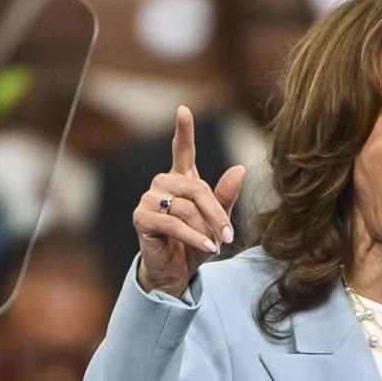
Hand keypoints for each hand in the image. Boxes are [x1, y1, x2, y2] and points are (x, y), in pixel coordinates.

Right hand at [132, 106, 245, 296]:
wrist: (177, 270)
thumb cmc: (196, 242)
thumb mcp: (217, 220)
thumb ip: (226, 196)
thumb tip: (240, 169)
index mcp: (182, 179)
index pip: (181, 150)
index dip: (183, 130)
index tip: (183, 110)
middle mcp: (162, 184)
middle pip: (196, 188)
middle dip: (216, 213)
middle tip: (230, 235)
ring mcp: (149, 200)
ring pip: (185, 207)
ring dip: (205, 229)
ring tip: (215, 244)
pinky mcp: (141, 218)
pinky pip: (173, 223)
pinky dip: (194, 236)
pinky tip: (207, 247)